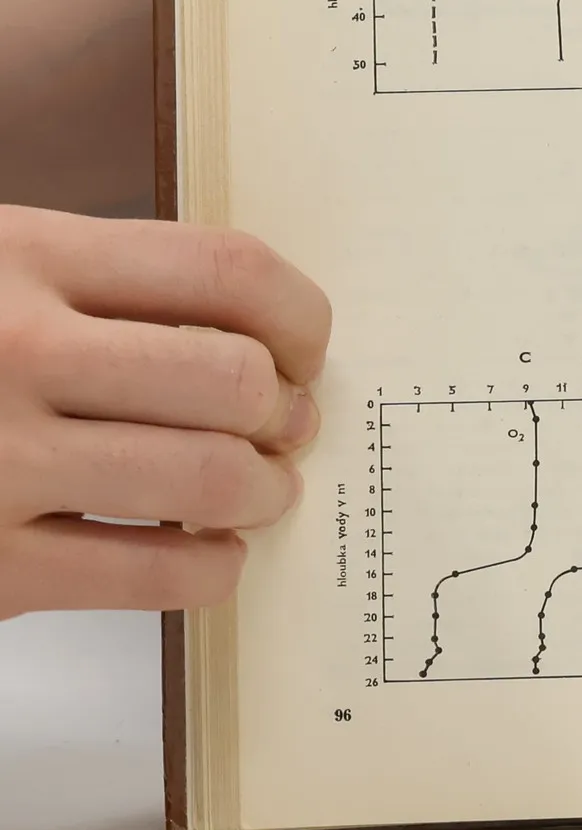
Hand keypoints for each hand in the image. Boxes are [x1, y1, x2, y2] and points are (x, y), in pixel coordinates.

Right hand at [0, 207, 330, 617]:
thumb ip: (106, 287)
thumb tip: (265, 339)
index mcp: (25, 257)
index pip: (228, 270)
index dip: (301, 318)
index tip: (304, 350)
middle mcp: (12, 352)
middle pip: (235, 379)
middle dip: (287, 413)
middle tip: (285, 428)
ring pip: (212, 477)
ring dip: (264, 491)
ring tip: (254, 491)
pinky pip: (156, 572)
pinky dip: (212, 567)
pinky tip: (205, 552)